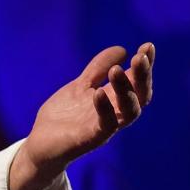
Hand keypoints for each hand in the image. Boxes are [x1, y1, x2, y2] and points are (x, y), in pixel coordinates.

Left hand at [9, 43, 154, 189]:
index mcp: (114, 100)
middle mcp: (115, 113)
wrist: (41, 144)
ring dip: (126, 90)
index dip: (145, 65)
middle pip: (140, 96)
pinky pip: (106, 125)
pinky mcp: (91, 138)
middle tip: (140, 57)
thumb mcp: (80, 86)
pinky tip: (98, 92)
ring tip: (118, 70)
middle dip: (142, 76)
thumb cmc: (64, 116)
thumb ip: (98, 69)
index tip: (148, 46)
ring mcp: (106, 127)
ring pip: (129, 111)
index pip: (137, 82)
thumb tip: (122, 49)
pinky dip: (105, 108)